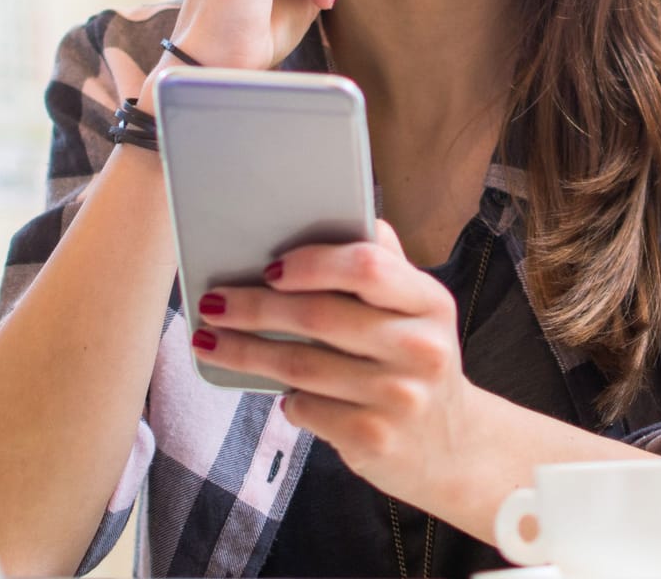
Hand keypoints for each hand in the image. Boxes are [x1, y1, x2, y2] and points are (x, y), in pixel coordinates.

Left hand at [191, 221, 473, 508]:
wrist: (453, 446)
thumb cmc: (415, 360)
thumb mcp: (416, 310)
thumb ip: (383, 264)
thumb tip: (335, 214)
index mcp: (430, 303)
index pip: (367, 266)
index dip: (311, 263)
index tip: (267, 267)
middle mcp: (420, 349)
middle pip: (318, 316)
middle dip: (254, 308)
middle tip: (212, 303)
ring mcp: (398, 398)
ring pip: (300, 367)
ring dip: (244, 352)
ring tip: (208, 342)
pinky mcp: (373, 440)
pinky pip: (306, 408)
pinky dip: (285, 398)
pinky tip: (278, 390)